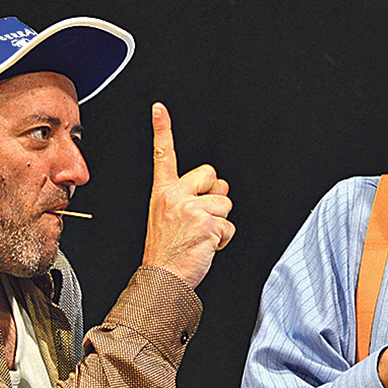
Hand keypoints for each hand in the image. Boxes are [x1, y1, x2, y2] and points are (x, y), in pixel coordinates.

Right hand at [141, 103, 234, 288]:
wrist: (162, 278)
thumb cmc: (166, 251)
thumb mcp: (170, 218)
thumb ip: (193, 197)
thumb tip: (221, 186)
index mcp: (163, 193)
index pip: (162, 156)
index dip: (161, 130)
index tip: (158, 109)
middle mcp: (175, 196)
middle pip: (211, 175)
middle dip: (213, 194)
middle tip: (200, 217)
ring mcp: (191, 208)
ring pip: (224, 202)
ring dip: (220, 221)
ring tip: (201, 236)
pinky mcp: (206, 222)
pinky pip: (228, 225)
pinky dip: (223, 238)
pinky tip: (206, 246)